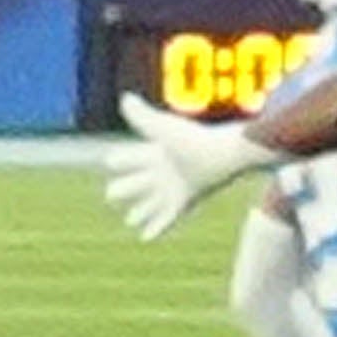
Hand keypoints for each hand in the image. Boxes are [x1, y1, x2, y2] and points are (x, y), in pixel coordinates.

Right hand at [101, 110, 256, 241]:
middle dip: (124, 188)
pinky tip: (145, 238)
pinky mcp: (184, 202)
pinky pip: (166, 219)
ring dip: (141, 212)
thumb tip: (124, 99)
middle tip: (111, 194)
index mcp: (156, 152)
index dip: (119, 160)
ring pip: (150, 203)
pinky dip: (155, 228)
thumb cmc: (193, 140)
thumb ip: (142, 116)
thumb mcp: (162, 128)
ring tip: (131, 220)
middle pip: (137, 182)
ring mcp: (174, 188)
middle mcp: (164, 171)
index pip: (131, 157)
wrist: (225, 155)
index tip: (110, 160)